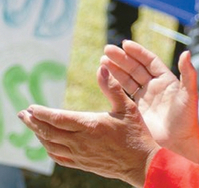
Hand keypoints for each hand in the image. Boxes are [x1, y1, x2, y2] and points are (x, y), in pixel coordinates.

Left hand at [18, 66, 159, 187]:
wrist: (141, 163)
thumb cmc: (136, 133)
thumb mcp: (127, 107)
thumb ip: (113, 87)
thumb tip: (102, 68)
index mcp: (90, 125)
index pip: (58, 118)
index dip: (42, 113)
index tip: (31, 107)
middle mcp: (81, 142)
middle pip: (48, 132)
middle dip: (33, 122)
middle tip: (22, 114)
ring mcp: (80, 155)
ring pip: (51, 145)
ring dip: (39, 135)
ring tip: (32, 126)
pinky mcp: (82, 164)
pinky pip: (58, 157)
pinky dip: (48, 149)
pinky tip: (47, 144)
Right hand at [100, 40, 198, 162]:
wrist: (180, 144)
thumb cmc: (188, 118)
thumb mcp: (189, 94)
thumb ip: (188, 73)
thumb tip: (187, 52)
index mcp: (167, 80)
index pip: (150, 61)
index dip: (138, 52)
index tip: (125, 44)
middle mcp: (155, 87)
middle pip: (136, 67)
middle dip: (122, 58)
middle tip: (107, 49)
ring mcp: (145, 98)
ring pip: (128, 79)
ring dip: (116, 69)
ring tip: (102, 60)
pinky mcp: (137, 110)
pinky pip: (124, 94)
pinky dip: (114, 85)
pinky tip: (104, 77)